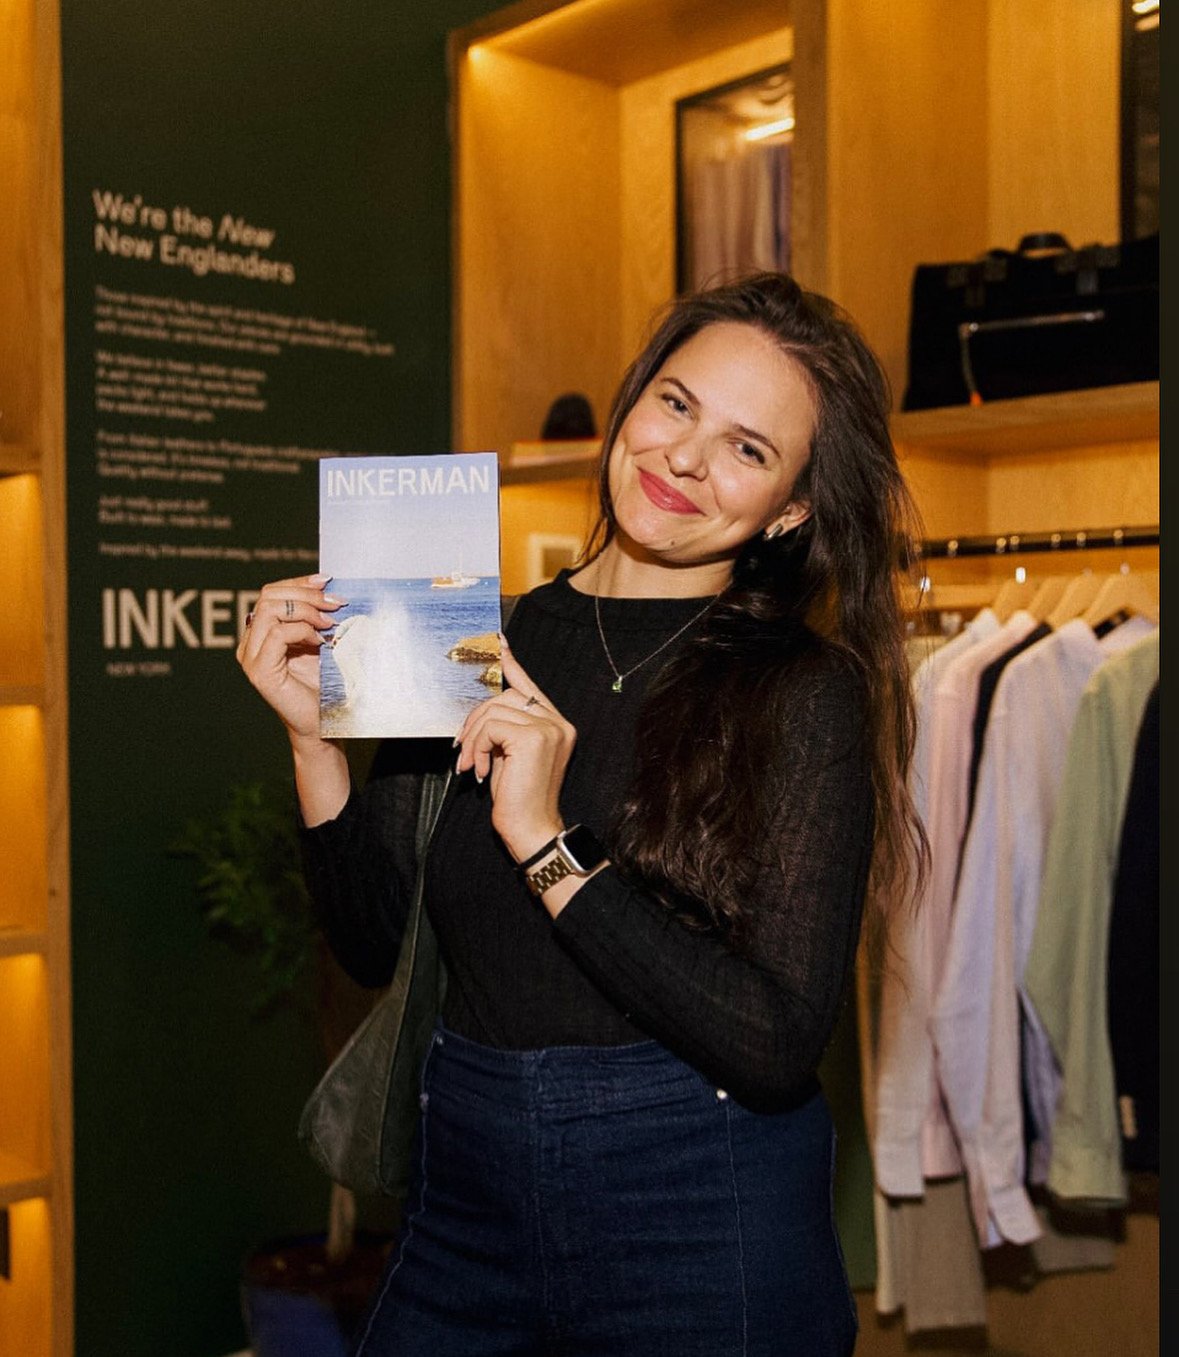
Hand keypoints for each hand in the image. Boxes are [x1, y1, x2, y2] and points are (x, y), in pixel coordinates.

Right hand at [236, 572, 344, 739]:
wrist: (325, 722)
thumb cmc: (325, 684)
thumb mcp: (322, 640)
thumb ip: (316, 615)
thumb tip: (329, 585)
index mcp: (262, 632)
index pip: (273, 593)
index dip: (299, 582)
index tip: (327, 580)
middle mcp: (251, 642)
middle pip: (269, 596)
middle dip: (306, 594)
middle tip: (336, 604)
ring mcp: (252, 657)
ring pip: (270, 610)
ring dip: (306, 611)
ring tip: (330, 624)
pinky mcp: (260, 671)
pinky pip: (276, 634)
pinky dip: (302, 631)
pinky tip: (321, 642)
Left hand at [453, 634, 574, 863]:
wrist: (531, 828)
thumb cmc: (520, 797)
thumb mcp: (511, 756)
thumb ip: (506, 728)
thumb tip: (483, 708)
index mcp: (557, 724)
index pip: (530, 686)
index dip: (511, 664)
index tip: (498, 644)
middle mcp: (558, 722)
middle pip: (505, 695)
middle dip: (476, 719)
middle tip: (462, 749)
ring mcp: (548, 728)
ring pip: (493, 711)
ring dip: (473, 738)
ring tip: (471, 765)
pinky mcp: (533, 738)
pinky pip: (491, 727)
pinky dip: (477, 746)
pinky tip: (481, 769)